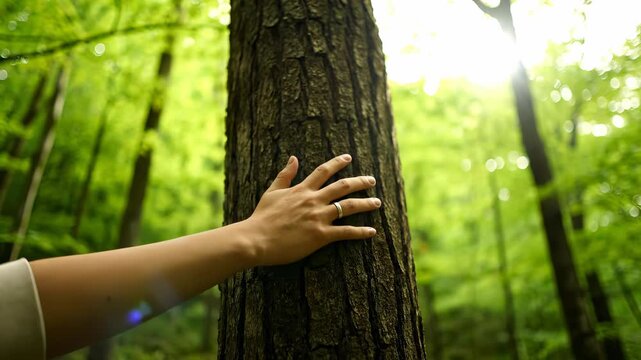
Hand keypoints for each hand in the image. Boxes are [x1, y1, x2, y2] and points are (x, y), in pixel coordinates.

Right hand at [245, 154, 379, 265]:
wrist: (256, 239)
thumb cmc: (262, 217)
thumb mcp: (272, 192)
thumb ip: (285, 175)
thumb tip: (294, 158)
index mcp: (302, 190)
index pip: (324, 171)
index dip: (338, 163)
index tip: (349, 157)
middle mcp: (313, 200)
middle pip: (343, 187)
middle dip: (360, 182)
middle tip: (372, 180)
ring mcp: (318, 217)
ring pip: (349, 207)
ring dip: (365, 203)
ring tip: (377, 202)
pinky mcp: (320, 235)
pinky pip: (345, 232)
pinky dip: (360, 232)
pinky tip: (372, 231)